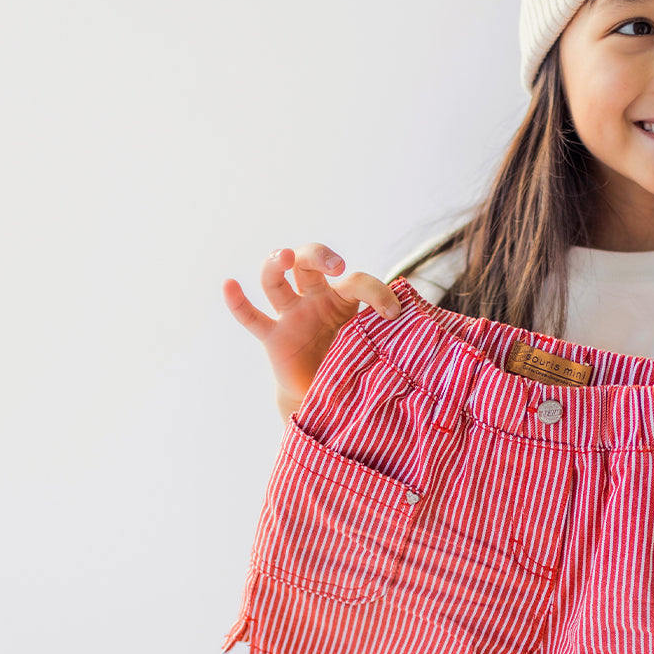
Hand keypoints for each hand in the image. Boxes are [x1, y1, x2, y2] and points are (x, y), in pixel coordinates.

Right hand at [222, 243, 400, 418]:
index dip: (377, 293)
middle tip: (337, 265)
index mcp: (342, 298)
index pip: (357, 282)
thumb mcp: (377, 350)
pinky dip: (237, 302)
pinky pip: (251, 317)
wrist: (329, 398)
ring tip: (282, 256)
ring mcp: (291, 316)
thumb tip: (424, 341)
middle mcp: (314, 299)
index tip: (394, 315)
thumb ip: (394, 340)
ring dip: (276, 263)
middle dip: (320, 255)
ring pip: (276, 280)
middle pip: (308, 261)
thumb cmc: (355, 366)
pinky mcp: (273, 338)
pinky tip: (230, 285)